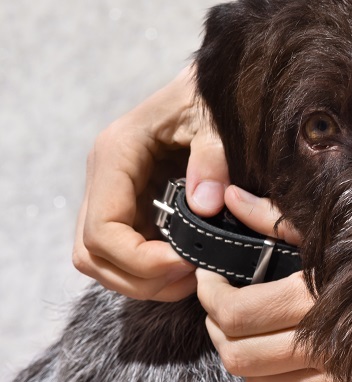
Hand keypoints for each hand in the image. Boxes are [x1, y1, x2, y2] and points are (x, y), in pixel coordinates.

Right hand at [73, 66, 229, 301]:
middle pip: (93, 254)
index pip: (103, 230)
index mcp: (116, 154)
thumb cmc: (210, 98)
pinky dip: (151, 271)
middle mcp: (105, 178)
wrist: (208, 87)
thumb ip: (212, 159)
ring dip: (142, 280)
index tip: (186, 263)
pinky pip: (124, 253)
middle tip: (190, 277)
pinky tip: (189, 266)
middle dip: (139, 277)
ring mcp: (115, 195)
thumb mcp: (216, 121)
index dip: (140, 259)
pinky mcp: (132, 206)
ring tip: (191, 277)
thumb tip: (205, 206)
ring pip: (102, 260)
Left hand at [196, 186, 351, 381]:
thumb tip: (230, 199)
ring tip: (256, 329)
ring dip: (247, 357)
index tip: (208, 280)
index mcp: (323, 302)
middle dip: (218, 330)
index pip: (238, 315)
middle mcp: (334, 351)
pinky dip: (291, 374)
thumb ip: (278, 220)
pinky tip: (306, 348)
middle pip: (240, 358)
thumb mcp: (339, 231)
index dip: (210, 298)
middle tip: (222, 306)